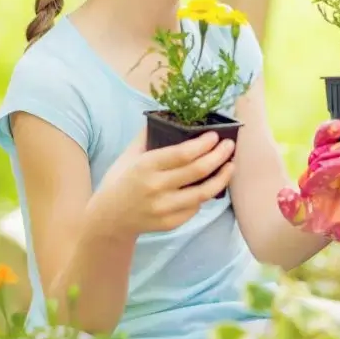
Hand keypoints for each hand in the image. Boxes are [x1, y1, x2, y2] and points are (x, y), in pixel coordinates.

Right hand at [95, 129, 235, 235]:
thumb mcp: (128, 155)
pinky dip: (204, 195)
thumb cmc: (120, 181)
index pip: (182, 154)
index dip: (203, 144)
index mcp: (145, 166)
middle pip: (197, 171)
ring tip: (230, 165)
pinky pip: (194, 207)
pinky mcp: (170, 223)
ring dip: (221, 177)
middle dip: (219, 156)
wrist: (109, 219)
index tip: (215, 136)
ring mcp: (164, 209)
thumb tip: (168, 115)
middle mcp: (156, 188)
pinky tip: (210, 184)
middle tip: (230, 146)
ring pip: (203, 193)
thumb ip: (147, 136)